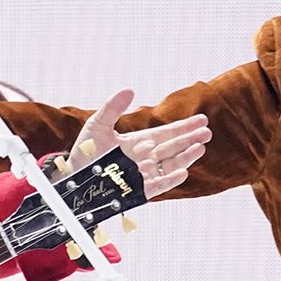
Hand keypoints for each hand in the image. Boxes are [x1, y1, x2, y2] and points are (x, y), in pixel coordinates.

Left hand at [66, 89, 209, 199]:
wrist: (73, 175)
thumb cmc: (85, 150)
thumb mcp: (98, 124)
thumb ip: (113, 108)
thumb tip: (130, 90)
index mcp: (140, 142)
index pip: (167, 134)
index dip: (184, 127)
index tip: (202, 120)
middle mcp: (146, 158)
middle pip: (173, 148)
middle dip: (190, 140)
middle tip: (207, 133)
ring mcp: (144, 174)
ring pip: (171, 165)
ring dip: (186, 157)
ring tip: (200, 147)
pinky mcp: (138, 190)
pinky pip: (158, 185)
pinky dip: (171, 180)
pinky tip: (183, 171)